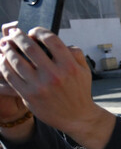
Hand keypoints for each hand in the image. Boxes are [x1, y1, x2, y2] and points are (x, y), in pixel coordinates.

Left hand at [0, 26, 114, 148]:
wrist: (77, 117)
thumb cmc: (79, 92)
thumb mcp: (84, 71)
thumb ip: (75, 53)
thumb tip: (58, 41)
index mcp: (69, 67)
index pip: (50, 40)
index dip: (38, 31)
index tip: (33, 31)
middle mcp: (54, 75)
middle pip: (30, 47)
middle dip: (18, 36)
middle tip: (13, 32)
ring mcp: (40, 86)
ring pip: (16, 60)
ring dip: (8, 49)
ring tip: (5, 44)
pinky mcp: (29, 95)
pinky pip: (11, 76)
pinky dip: (5, 65)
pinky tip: (4, 60)